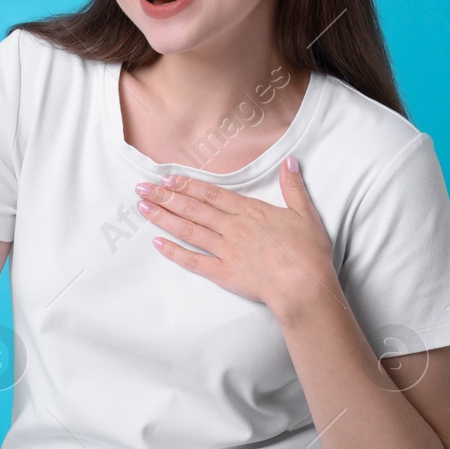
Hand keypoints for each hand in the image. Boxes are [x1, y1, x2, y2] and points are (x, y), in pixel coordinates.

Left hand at [134, 157, 344, 315]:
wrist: (303, 286)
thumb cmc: (307, 252)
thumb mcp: (305, 214)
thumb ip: (293, 188)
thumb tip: (290, 162)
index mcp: (250, 212)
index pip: (212, 194)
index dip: (188, 185)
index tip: (167, 178)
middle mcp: (232, 228)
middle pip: (192, 208)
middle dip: (165, 197)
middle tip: (141, 188)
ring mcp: (225, 250)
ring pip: (188, 230)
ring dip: (163, 218)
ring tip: (142, 207)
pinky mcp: (223, 273)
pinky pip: (192, 261)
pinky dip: (173, 252)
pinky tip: (156, 243)